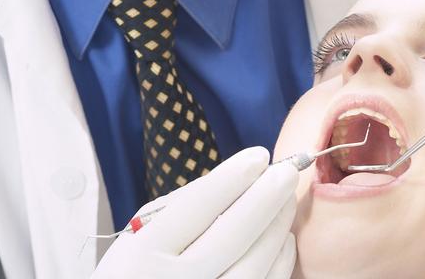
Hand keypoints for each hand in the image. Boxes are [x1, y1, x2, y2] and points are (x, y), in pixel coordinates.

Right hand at [91, 147, 297, 278]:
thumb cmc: (137, 268)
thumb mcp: (141, 233)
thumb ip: (185, 204)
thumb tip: (242, 174)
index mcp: (142, 256)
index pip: (197, 207)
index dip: (233, 178)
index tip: (259, 156)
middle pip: (232, 236)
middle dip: (266, 198)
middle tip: (288, 171)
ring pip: (254, 264)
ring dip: (277, 226)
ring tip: (287, 200)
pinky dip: (280, 259)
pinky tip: (283, 237)